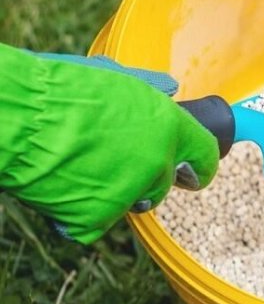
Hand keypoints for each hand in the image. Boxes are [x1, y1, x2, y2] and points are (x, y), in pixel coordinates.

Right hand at [0, 45, 218, 242]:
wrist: (18, 119)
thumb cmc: (60, 92)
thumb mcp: (115, 80)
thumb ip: (149, 92)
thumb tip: (171, 89)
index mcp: (169, 126)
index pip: (205, 154)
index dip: (202, 165)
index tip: (195, 172)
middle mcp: (157, 162)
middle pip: (164, 183)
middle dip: (146, 177)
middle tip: (113, 163)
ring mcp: (129, 193)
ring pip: (132, 202)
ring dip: (115, 193)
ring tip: (81, 167)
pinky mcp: (96, 218)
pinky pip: (95, 222)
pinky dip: (79, 212)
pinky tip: (62, 187)